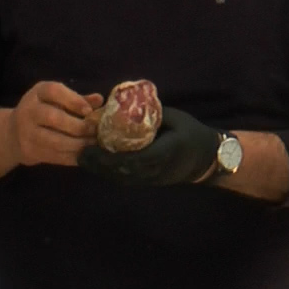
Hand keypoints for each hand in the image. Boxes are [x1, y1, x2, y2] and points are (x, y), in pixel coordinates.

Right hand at [10, 82, 102, 167]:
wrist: (14, 134)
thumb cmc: (45, 112)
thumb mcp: (58, 100)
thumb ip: (79, 100)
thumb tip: (99, 100)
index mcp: (39, 93)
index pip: (54, 91)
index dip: (74, 100)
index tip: (89, 111)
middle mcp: (29, 111)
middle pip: (53, 117)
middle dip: (78, 126)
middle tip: (95, 131)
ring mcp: (27, 133)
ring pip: (54, 141)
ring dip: (78, 145)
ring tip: (93, 145)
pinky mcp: (29, 151)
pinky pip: (55, 156)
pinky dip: (73, 157)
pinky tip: (85, 155)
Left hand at [78, 108, 220, 186]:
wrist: (208, 159)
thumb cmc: (193, 134)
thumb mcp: (175, 118)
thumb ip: (151, 115)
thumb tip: (124, 105)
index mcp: (167, 151)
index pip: (135, 158)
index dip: (111, 156)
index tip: (93, 148)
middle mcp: (158, 169)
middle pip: (124, 172)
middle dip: (100, 165)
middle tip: (81, 154)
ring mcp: (154, 179)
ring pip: (124, 178)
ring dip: (103, 171)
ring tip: (85, 160)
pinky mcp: (151, 182)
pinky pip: (128, 179)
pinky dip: (111, 173)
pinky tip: (98, 165)